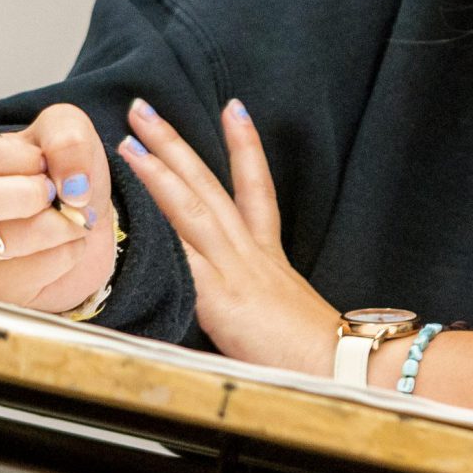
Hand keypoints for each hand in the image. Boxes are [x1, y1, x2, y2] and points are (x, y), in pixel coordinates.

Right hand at [0, 104, 117, 312]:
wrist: (82, 221)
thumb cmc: (59, 172)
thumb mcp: (65, 132)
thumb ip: (67, 136)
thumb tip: (73, 183)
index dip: (23, 157)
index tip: (44, 162)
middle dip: (32, 194)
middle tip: (56, 192)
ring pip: (12, 240)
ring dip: (62, 224)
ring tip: (68, 216)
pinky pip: (40, 268)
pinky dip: (70, 251)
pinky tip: (63, 243)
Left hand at [118, 97, 338, 373]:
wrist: (343, 365)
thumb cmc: (317, 353)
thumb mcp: (285, 316)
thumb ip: (257, 301)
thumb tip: (240, 306)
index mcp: (268, 256)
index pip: (256, 188)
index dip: (245, 146)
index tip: (233, 107)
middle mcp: (251, 253)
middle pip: (209, 185)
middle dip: (176, 143)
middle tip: (145, 108)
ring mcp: (235, 270)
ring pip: (192, 208)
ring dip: (158, 172)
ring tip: (130, 141)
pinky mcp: (221, 298)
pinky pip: (181, 261)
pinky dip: (157, 237)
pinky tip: (130, 217)